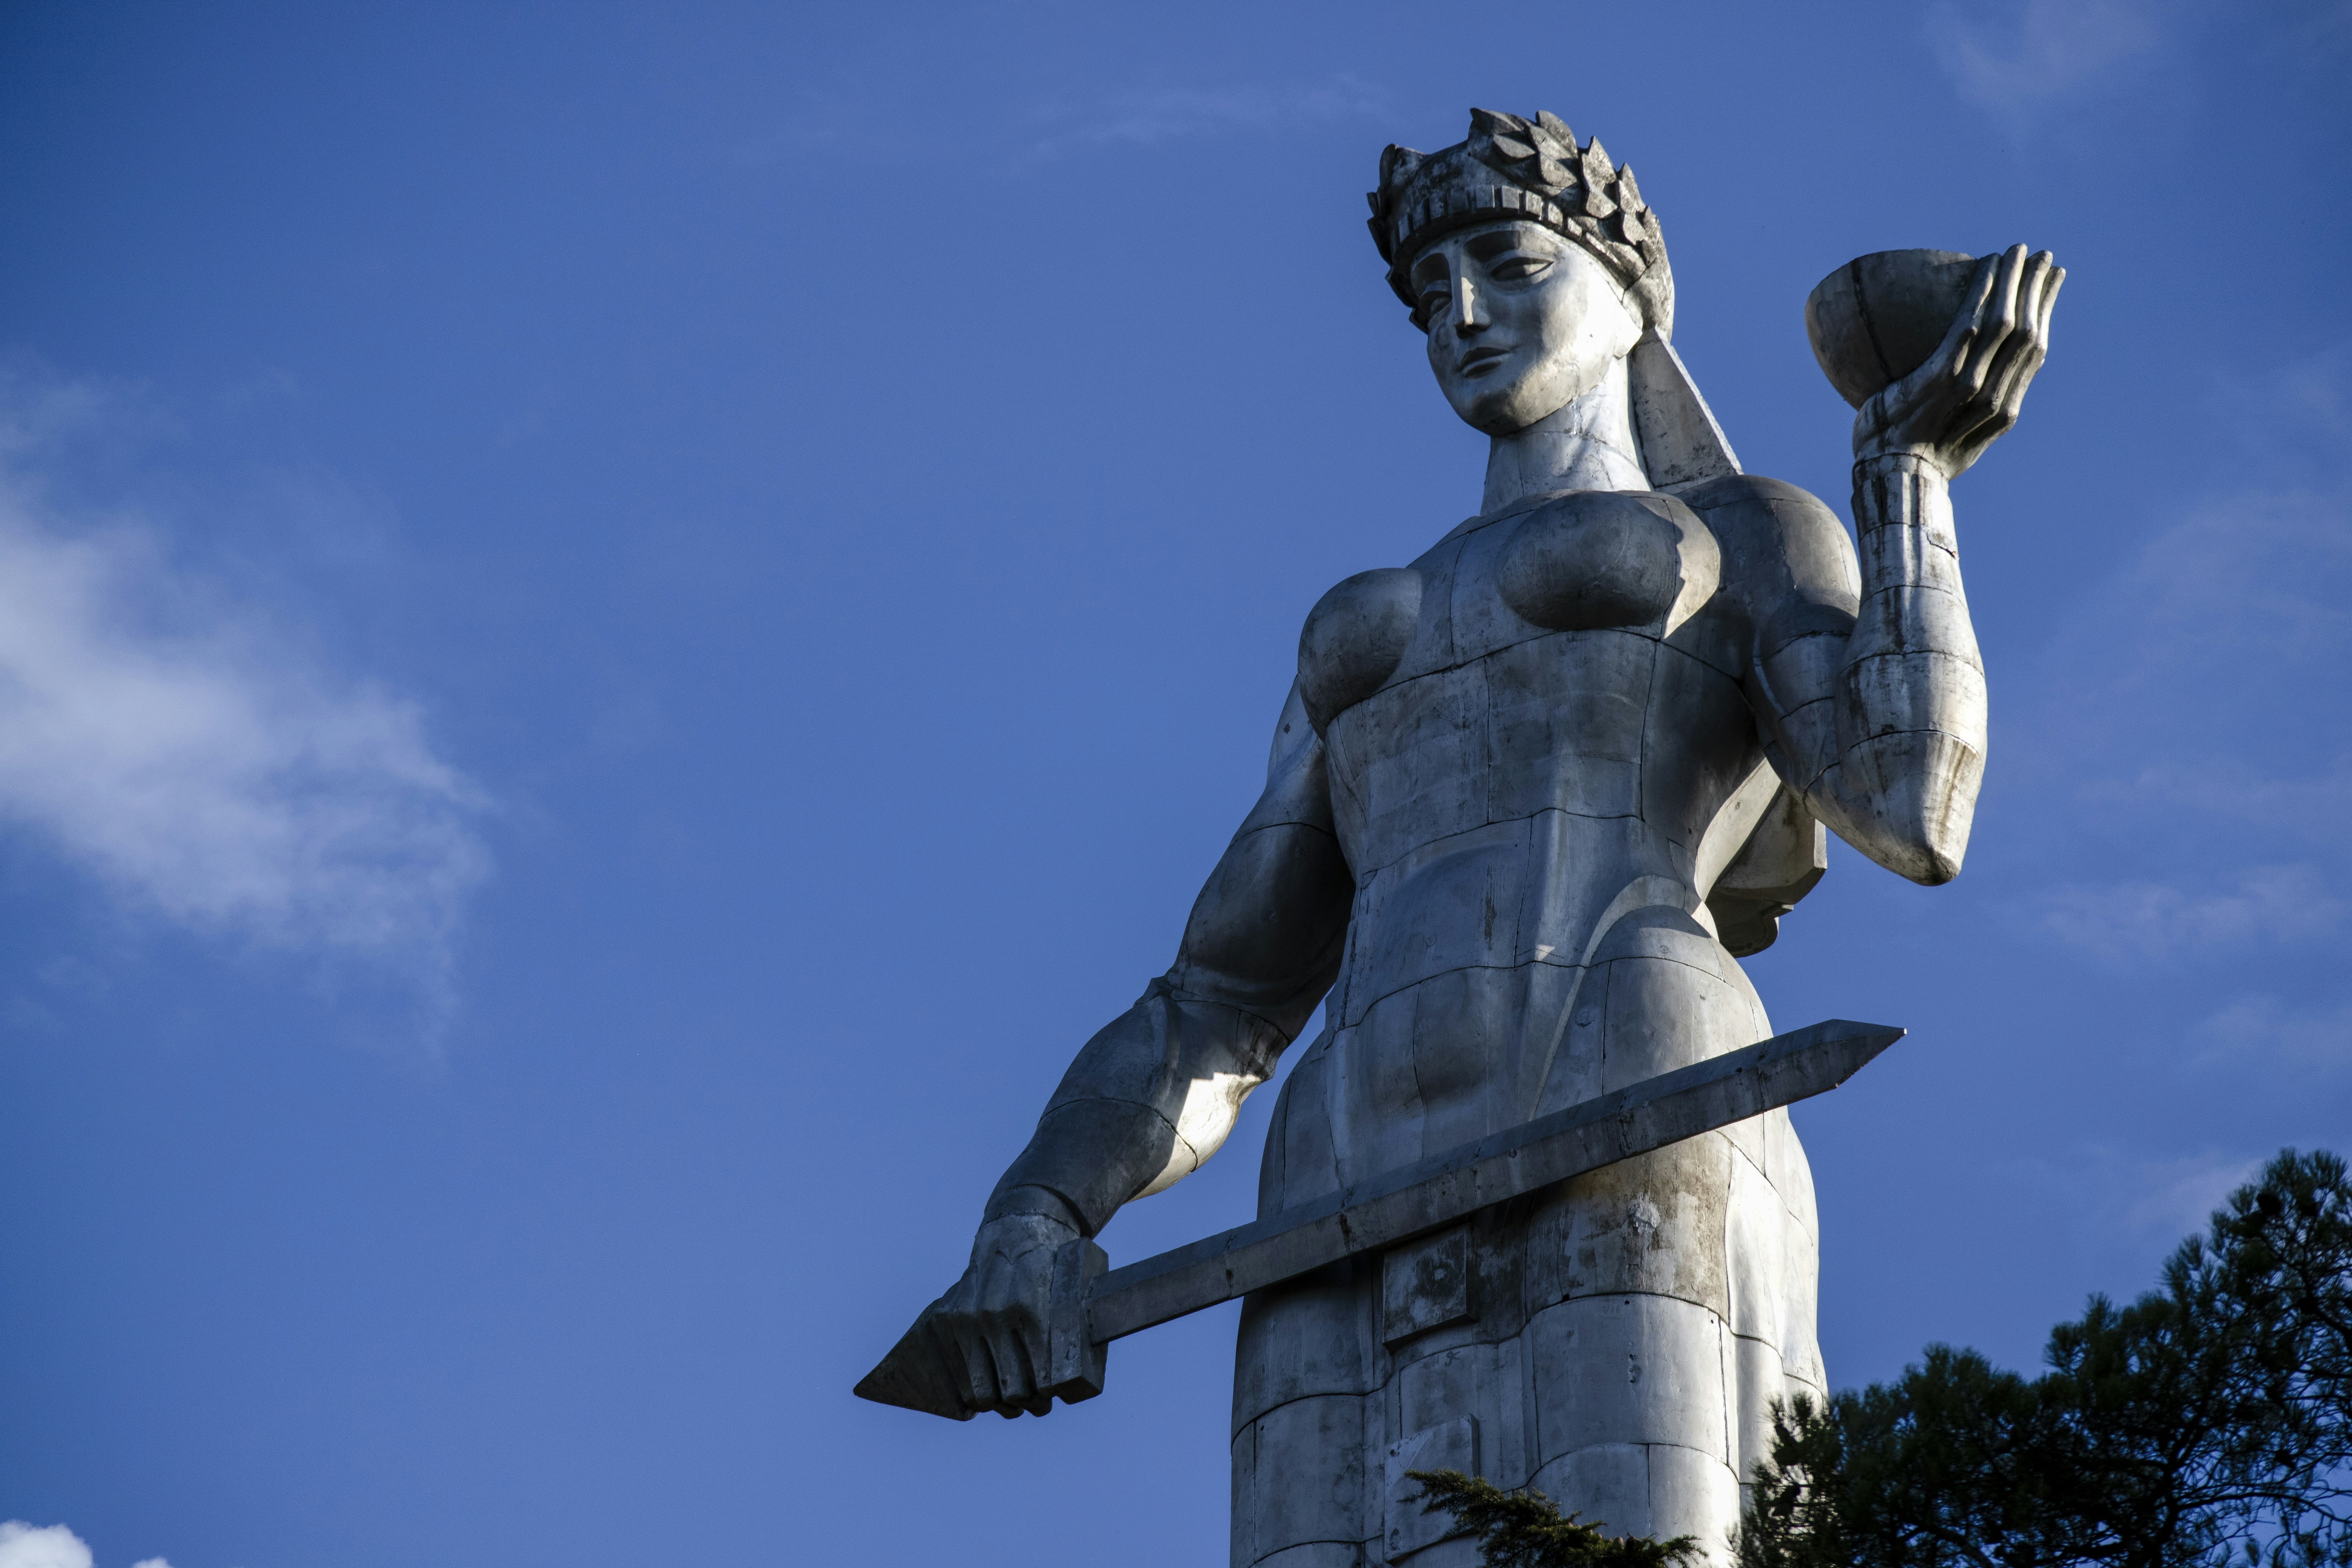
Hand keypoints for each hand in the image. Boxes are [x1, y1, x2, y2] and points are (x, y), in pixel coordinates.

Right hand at [917, 1210, 1080, 1418]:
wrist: (1014, 1228)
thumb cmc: (1049, 1262)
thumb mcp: (1066, 1290)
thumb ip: (1065, 1330)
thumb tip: (1065, 1384)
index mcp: (1030, 1307)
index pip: (1038, 1378)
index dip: (1044, 1397)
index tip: (1048, 1398)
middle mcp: (995, 1313)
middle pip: (1010, 1389)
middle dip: (1025, 1403)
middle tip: (1034, 1404)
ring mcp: (968, 1317)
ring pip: (980, 1387)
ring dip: (997, 1403)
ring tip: (1010, 1403)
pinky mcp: (947, 1318)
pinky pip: (957, 1372)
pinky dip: (970, 1389)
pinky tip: (984, 1391)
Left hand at [1854, 243, 2063, 478]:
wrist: (1890, 478)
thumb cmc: (1907, 458)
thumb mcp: (1945, 436)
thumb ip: (1960, 410)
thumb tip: (1955, 384)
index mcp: (2004, 411)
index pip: (2034, 353)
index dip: (2045, 315)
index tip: (2051, 285)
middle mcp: (1996, 397)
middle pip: (2028, 332)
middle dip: (2038, 291)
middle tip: (2043, 257)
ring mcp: (1971, 386)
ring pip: (2005, 323)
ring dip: (2014, 282)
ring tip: (2017, 251)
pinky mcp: (1943, 378)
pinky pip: (1968, 325)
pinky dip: (1981, 293)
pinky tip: (1983, 267)